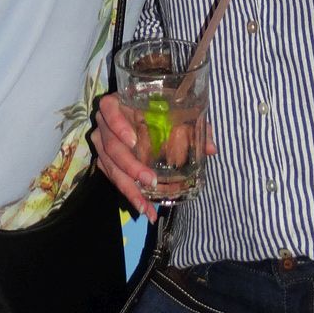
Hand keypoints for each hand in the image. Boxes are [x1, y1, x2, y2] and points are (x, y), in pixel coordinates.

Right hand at [91, 94, 216, 223]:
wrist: (144, 115)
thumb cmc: (160, 110)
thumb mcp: (176, 113)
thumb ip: (195, 126)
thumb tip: (211, 149)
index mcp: (118, 104)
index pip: (108, 109)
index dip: (117, 125)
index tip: (132, 141)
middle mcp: (105, 124)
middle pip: (110, 146)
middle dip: (130, 166)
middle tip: (150, 180)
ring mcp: (102, 144)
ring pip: (109, 167)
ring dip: (129, 188)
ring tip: (146, 205)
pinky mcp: (105, 161)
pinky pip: (113, 179)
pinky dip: (129, 195)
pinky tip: (145, 208)